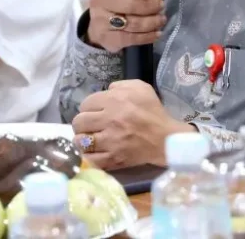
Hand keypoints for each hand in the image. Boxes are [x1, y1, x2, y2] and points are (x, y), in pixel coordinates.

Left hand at [71, 79, 192, 168]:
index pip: (85, 104)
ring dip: (82, 140)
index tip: (93, 111)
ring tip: (88, 139)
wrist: (166, 139)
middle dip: (82, 123)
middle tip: (89, 126)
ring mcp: (110, 141)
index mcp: (114, 101)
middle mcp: (109, 120)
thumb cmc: (153, 112)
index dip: (88, 107)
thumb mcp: (140, 88)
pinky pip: (91, 159)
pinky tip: (92, 152)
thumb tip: (106, 90)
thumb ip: (119, 85)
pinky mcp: (114, 158)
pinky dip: (88, 156)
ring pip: (81, 141)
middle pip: (79, 122)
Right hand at [85, 0, 172, 51]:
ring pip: (133, 23)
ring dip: (152, 22)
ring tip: (161, 19)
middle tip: (161, 5)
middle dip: (152, 6)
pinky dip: (147, 36)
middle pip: (131, 4)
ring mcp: (100, 19)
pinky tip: (156, 33)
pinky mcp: (105, 36)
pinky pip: (131, 38)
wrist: (100, 18)